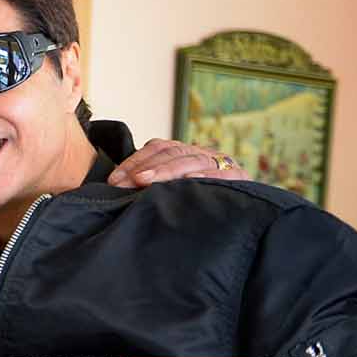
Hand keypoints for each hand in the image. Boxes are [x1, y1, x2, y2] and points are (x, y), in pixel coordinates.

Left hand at [107, 138, 237, 187]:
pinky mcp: (238, 177)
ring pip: (191, 160)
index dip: (134, 160)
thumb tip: (115, 186)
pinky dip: (205, 175)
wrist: (242, 209)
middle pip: (172, 152)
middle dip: (145, 167)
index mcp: (185, 152)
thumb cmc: (195, 199)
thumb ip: (150, 182)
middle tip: (124, 183)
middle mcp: (202, 153)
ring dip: (167, 171)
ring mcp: (221, 163)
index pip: (157, 147)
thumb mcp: (173, 186)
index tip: (114, 179)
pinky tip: (189, 180)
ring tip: (145, 181)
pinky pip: (221, 173)